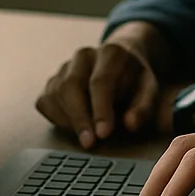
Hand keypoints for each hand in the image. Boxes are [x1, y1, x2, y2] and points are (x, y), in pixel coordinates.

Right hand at [35, 22, 169, 147]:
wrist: (119, 60)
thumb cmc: (133, 78)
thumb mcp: (149, 89)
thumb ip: (143, 106)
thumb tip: (130, 124)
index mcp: (111, 52)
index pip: (100, 81)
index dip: (100, 110)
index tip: (104, 134)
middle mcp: (84, 56)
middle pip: (71, 85)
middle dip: (79, 118)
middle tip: (89, 143)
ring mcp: (64, 67)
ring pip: (55, 94)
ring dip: (68, 121)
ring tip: (86, 136)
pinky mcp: (52, 81)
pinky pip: (45, 102)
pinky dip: (56, 119)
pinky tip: (73, 128)